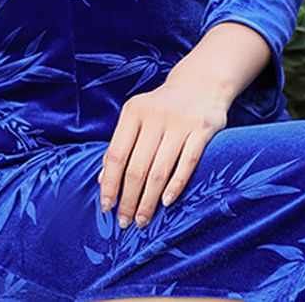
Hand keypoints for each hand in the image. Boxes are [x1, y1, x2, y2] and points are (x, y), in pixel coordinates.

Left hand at [97, 73, 229, 229]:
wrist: (201, 83)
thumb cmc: (162, 108)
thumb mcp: (137, 117)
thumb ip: (121, 145)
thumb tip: (101, 180)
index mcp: (134, 111)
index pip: (116, 154)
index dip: (109, 183)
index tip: (106, 207)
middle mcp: (155, 115)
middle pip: (137, 166)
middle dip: (129, 199)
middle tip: (125, 222)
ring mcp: (180, 122)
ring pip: (160, 169)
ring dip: (149, 200)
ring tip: (143, 220)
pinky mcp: (203, 129)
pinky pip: (188, 163)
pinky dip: (176, 185)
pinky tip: (166, 203)